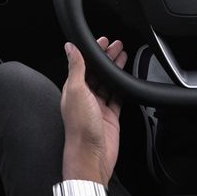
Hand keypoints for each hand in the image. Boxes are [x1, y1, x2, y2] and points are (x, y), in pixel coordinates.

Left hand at [60, 37, 126, 185]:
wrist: (92, 154)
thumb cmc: (80, 127)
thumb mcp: (76, 91)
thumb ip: (75, 68)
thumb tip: (70, 48)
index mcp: (73, 89)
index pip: (84, 64)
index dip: (93, 52)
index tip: (102, 41)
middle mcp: (85, 97)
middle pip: (97, 72)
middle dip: (106, 58)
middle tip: (117, 45)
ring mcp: (98, 106)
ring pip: (108, 83)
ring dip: (115, 70)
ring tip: (123, 56)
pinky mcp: (110, 116)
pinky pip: (117, 98)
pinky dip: (122, 88)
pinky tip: (126, 80)